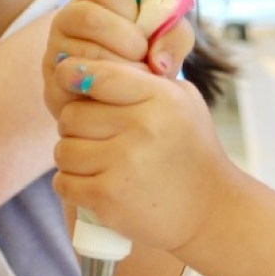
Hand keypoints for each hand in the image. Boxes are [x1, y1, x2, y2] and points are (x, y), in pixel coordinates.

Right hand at [42, 0, 193, 120]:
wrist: (129, 106)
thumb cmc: (148, 63)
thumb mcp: (167, 44)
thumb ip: (175, 37)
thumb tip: (159, 60)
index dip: (132, 10)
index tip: (146, 31)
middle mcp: (69, 19)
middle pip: (90, 17)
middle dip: (127, 41)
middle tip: (143, 58)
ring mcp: (56, 50)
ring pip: (83, 51)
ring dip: (119, 68)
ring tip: (136, 79)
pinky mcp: (53, 84)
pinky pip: (76, 83)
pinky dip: (105, 90)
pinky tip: (119, 95)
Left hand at [50, 52, 228, 253]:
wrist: (211, 210)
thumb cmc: (193, 151)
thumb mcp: (184, 103)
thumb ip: (145, 80)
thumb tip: (87, 65)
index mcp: (160, 98)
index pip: (97, 75)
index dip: (72, 75)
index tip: (67, 78)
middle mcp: (143, 127)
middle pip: (71, 115)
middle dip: (77, 127)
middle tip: (98, 138)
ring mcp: (124, 163)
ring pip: (63, 150)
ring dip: (74, 158)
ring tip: (99, 164)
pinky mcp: (109, 198)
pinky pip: (64, 183)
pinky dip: (72, 186)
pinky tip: (94, 186)